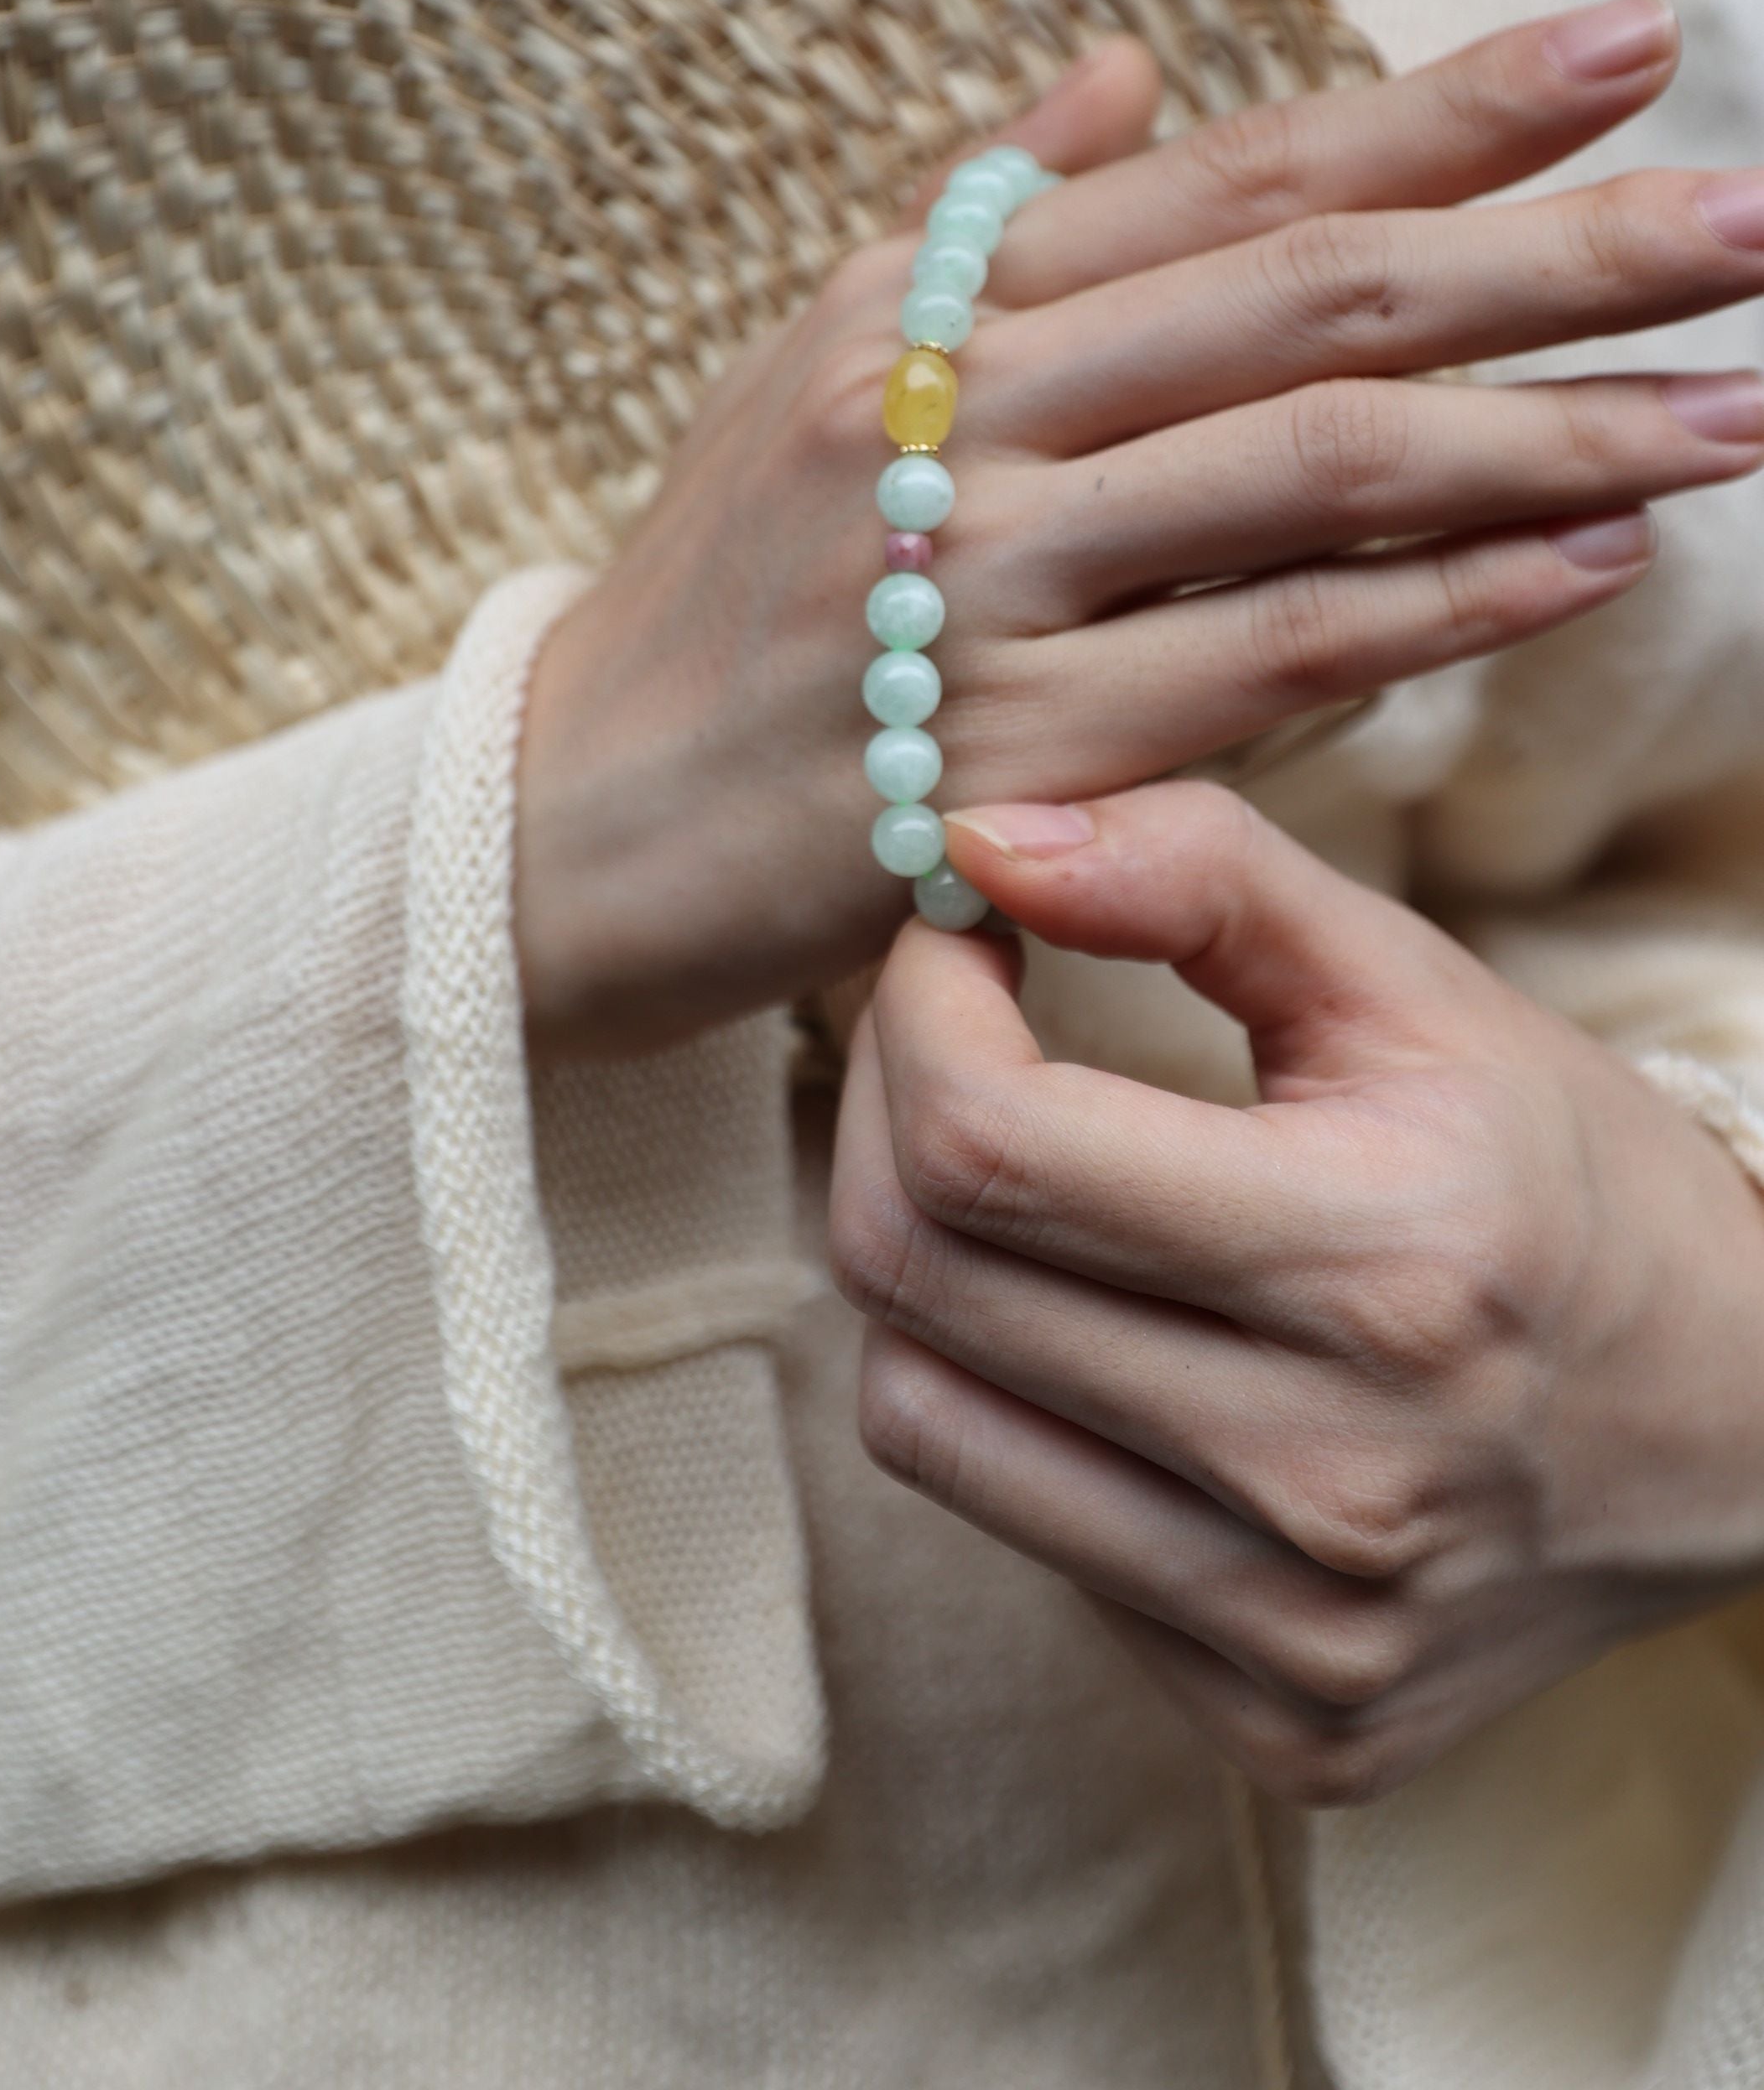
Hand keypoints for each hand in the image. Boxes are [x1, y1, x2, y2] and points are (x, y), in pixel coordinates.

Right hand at [517, 0, 1763, 1058]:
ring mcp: (976, 580)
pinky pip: (1265, 659)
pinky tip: (1588, 565)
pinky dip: (1437, 609)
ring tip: (1741, 402)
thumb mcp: (809, 363)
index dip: (1442, 107)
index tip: (1637, 43)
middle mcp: (953, 410)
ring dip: (1546, 430)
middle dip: (1557, 248)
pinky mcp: (1006, 749)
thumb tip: (1131, 57)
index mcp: (921, 299)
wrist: (563, 826)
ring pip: (1311, 466)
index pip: (1228, 170)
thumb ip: (984, 213)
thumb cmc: (712, 595)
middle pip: (1306, 295)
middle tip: (1762, 220)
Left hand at [830, 783, 1763, 1804]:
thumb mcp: (1414, 985)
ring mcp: (1301, 1636)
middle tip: (951, 1035)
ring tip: (1023, 1188)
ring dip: (928, 1268)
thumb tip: (975, 834)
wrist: (1751, 1428)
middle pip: (916, 1278)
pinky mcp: (1280, 1730)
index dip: (915, 1010)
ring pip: (922, 1419)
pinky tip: (1119, 1344)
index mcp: (1383, 1268)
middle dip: (885, 1109)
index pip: (989, 1144)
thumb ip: (1199, 877)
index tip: (951, 937)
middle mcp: (1337, 1485)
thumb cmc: (1559, 1173)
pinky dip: (1024, 1412)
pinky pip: (1019, 1535)